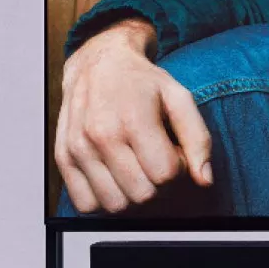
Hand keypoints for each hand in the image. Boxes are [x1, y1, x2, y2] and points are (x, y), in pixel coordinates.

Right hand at [53, 18, 210, 213]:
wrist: (98, 62)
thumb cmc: (142, 82)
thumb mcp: (179, 98)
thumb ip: (198, 138)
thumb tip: (205, 180)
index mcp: (133, 119)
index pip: (165, 175)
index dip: (177, 168)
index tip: (171, 151)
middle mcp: (101, 136)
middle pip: (142, 195)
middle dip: (156, 183)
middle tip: (153, 159)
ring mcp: (78, 149)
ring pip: (116, 205)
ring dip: (130, 193)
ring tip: (133, 166)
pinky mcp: (63, 158)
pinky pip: (86, 204)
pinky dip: (103, 198)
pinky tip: (112, 176)